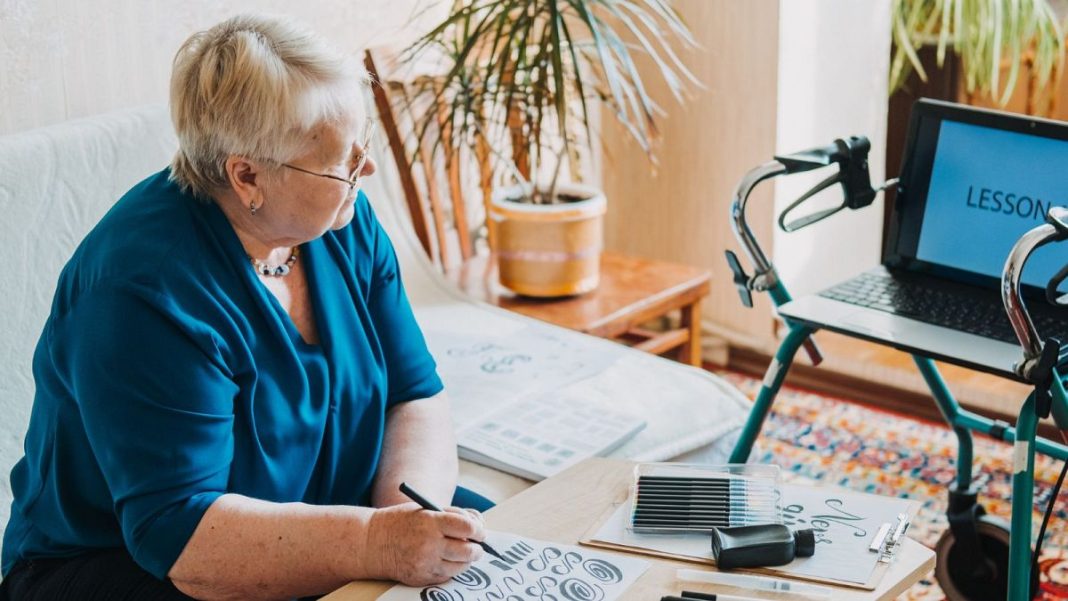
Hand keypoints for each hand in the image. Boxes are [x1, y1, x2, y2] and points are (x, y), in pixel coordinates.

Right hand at [363, 502, 484, 585]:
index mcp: (431, 521)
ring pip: (460, 566)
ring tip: (462, 552)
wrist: (372, 542)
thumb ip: (453, 514)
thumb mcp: (426, 509)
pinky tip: (445, 560)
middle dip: (477, 548)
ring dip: (466, 560)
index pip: (468, 527)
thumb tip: (478, 524)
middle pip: (468, 550)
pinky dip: (451, 569)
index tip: (480, 531)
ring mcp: (425, 563)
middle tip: (476, 546)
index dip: (479, 530)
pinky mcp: (421, 578)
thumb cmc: (402, 521)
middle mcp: (429, 543)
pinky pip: (447, 576)